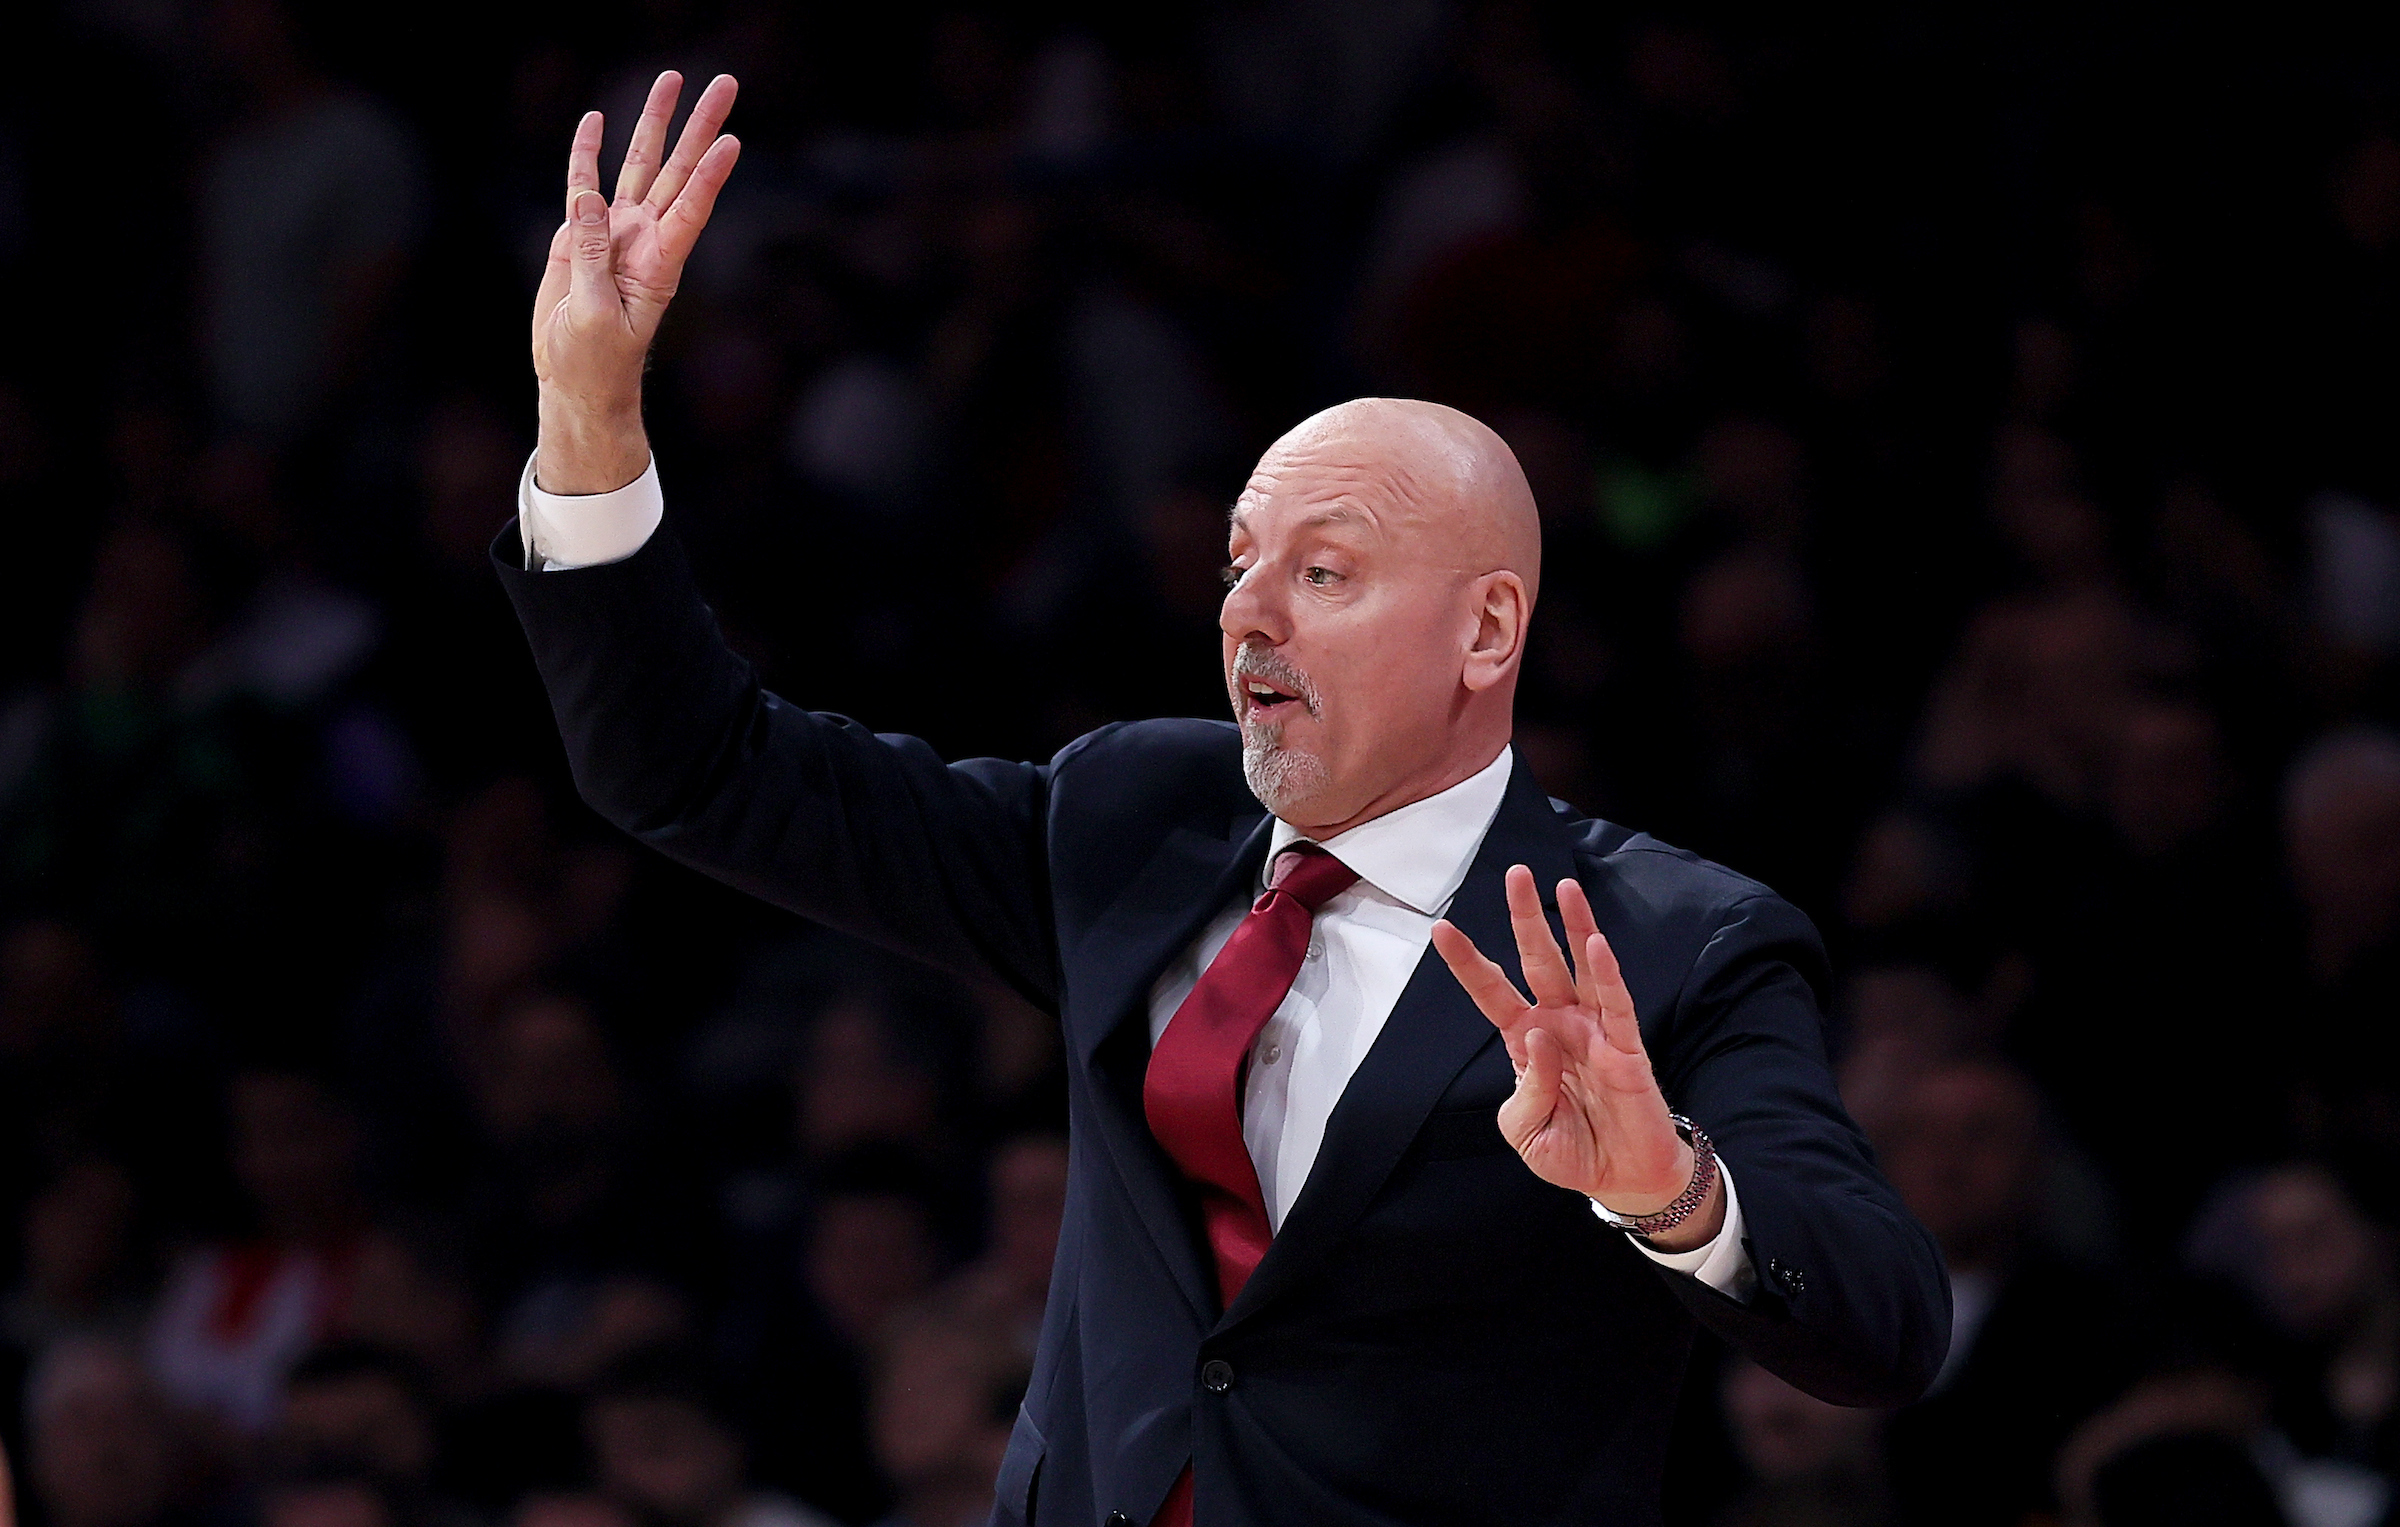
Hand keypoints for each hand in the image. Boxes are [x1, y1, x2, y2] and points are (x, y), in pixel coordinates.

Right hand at [530, 71, 740, 492]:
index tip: (733, 142)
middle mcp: (646, 238)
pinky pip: (583, 185)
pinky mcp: (580, 235)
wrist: (576, 378)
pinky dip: (587, 152)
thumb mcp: (593, 316)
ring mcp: (616, 232)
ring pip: (640, 166)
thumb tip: (588, 198)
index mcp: (660, 263)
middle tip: (725, 83)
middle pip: (677, 169)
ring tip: (671, 79)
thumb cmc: (596, 361)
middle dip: (699, 126)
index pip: (692, 210)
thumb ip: (589, 256)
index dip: (711, 177)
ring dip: (655, 122)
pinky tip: (595, 119)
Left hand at [1431, 866, 1723, 1249]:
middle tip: (1516, 874)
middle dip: (1525, 917)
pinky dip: (1607, 974)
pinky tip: (1597, 943)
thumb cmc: (1570, 1150)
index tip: (1442, 928)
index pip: (1491, 992)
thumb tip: (1541, 1039)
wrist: (1622, 1180)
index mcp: (1526, 1040)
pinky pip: (1616, 1004)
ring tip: (1563, 887)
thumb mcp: (1524, 1131)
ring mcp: (1593, 1031)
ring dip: (1573, 926)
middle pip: (1537, 960)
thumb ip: (1525, 1090)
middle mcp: (1558, 1024)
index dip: (1468, 962)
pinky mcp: (1626, 1047)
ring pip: (1580, 968)